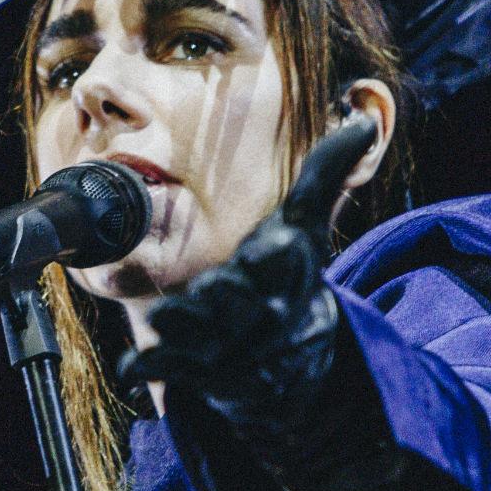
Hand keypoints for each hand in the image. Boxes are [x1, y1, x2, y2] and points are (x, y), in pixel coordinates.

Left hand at [119, 118, 377, 419]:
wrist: (290, 361)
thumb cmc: (288, 278)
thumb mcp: (306, 227)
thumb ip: (325, 174)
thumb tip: (362, 119)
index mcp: (284, 272)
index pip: (287, 260)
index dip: (279, 255)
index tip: (275, 245)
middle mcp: (256, 311)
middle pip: (241, 301)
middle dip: (228, 295)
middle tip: (212, 286)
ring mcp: (226, 345)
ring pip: (202, 336)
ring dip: (184, 326)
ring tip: (164, 316)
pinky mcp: (196, 371)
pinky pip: (168, 368)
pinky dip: (148, 367)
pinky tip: (129, 367)